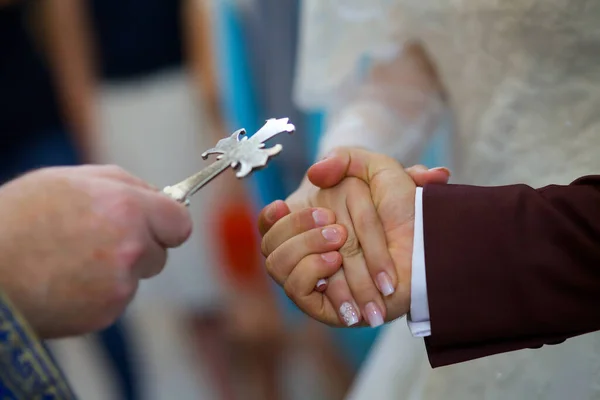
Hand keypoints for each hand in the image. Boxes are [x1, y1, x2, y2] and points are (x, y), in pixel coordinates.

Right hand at [0, 165, 191, 337]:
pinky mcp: (106, 313)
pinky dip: (100, 293)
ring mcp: (119, 285)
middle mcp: (129, 247)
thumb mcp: (70, 180)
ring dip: (119, 270)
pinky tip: (67, 282)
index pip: (180, 222)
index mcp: (125, 208)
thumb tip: (159, 195)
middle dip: (141, 246)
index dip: (168, 222)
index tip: (157, 224)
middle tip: (99, 240)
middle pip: (161, 252)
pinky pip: (117, 299)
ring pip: (138, 276)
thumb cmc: (19, 218)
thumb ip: (124, 184)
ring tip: (73, 260)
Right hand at [259, 152, 448, 326]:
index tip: (282, 205)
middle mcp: (303, 251)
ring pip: (277, 265)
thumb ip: (346, 159)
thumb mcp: (376, 170)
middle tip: (336, 228)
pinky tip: (333, 265)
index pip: (269, 223)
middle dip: (298, 228)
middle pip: (270, 243)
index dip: (269, 217)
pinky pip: (295, 288)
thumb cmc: (398, 204)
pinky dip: (310, 272)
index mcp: (306, 222)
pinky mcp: (320, 303)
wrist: (424, 240)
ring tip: (338, 249)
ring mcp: (310, 277)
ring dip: (304, 248)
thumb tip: (316, 172)